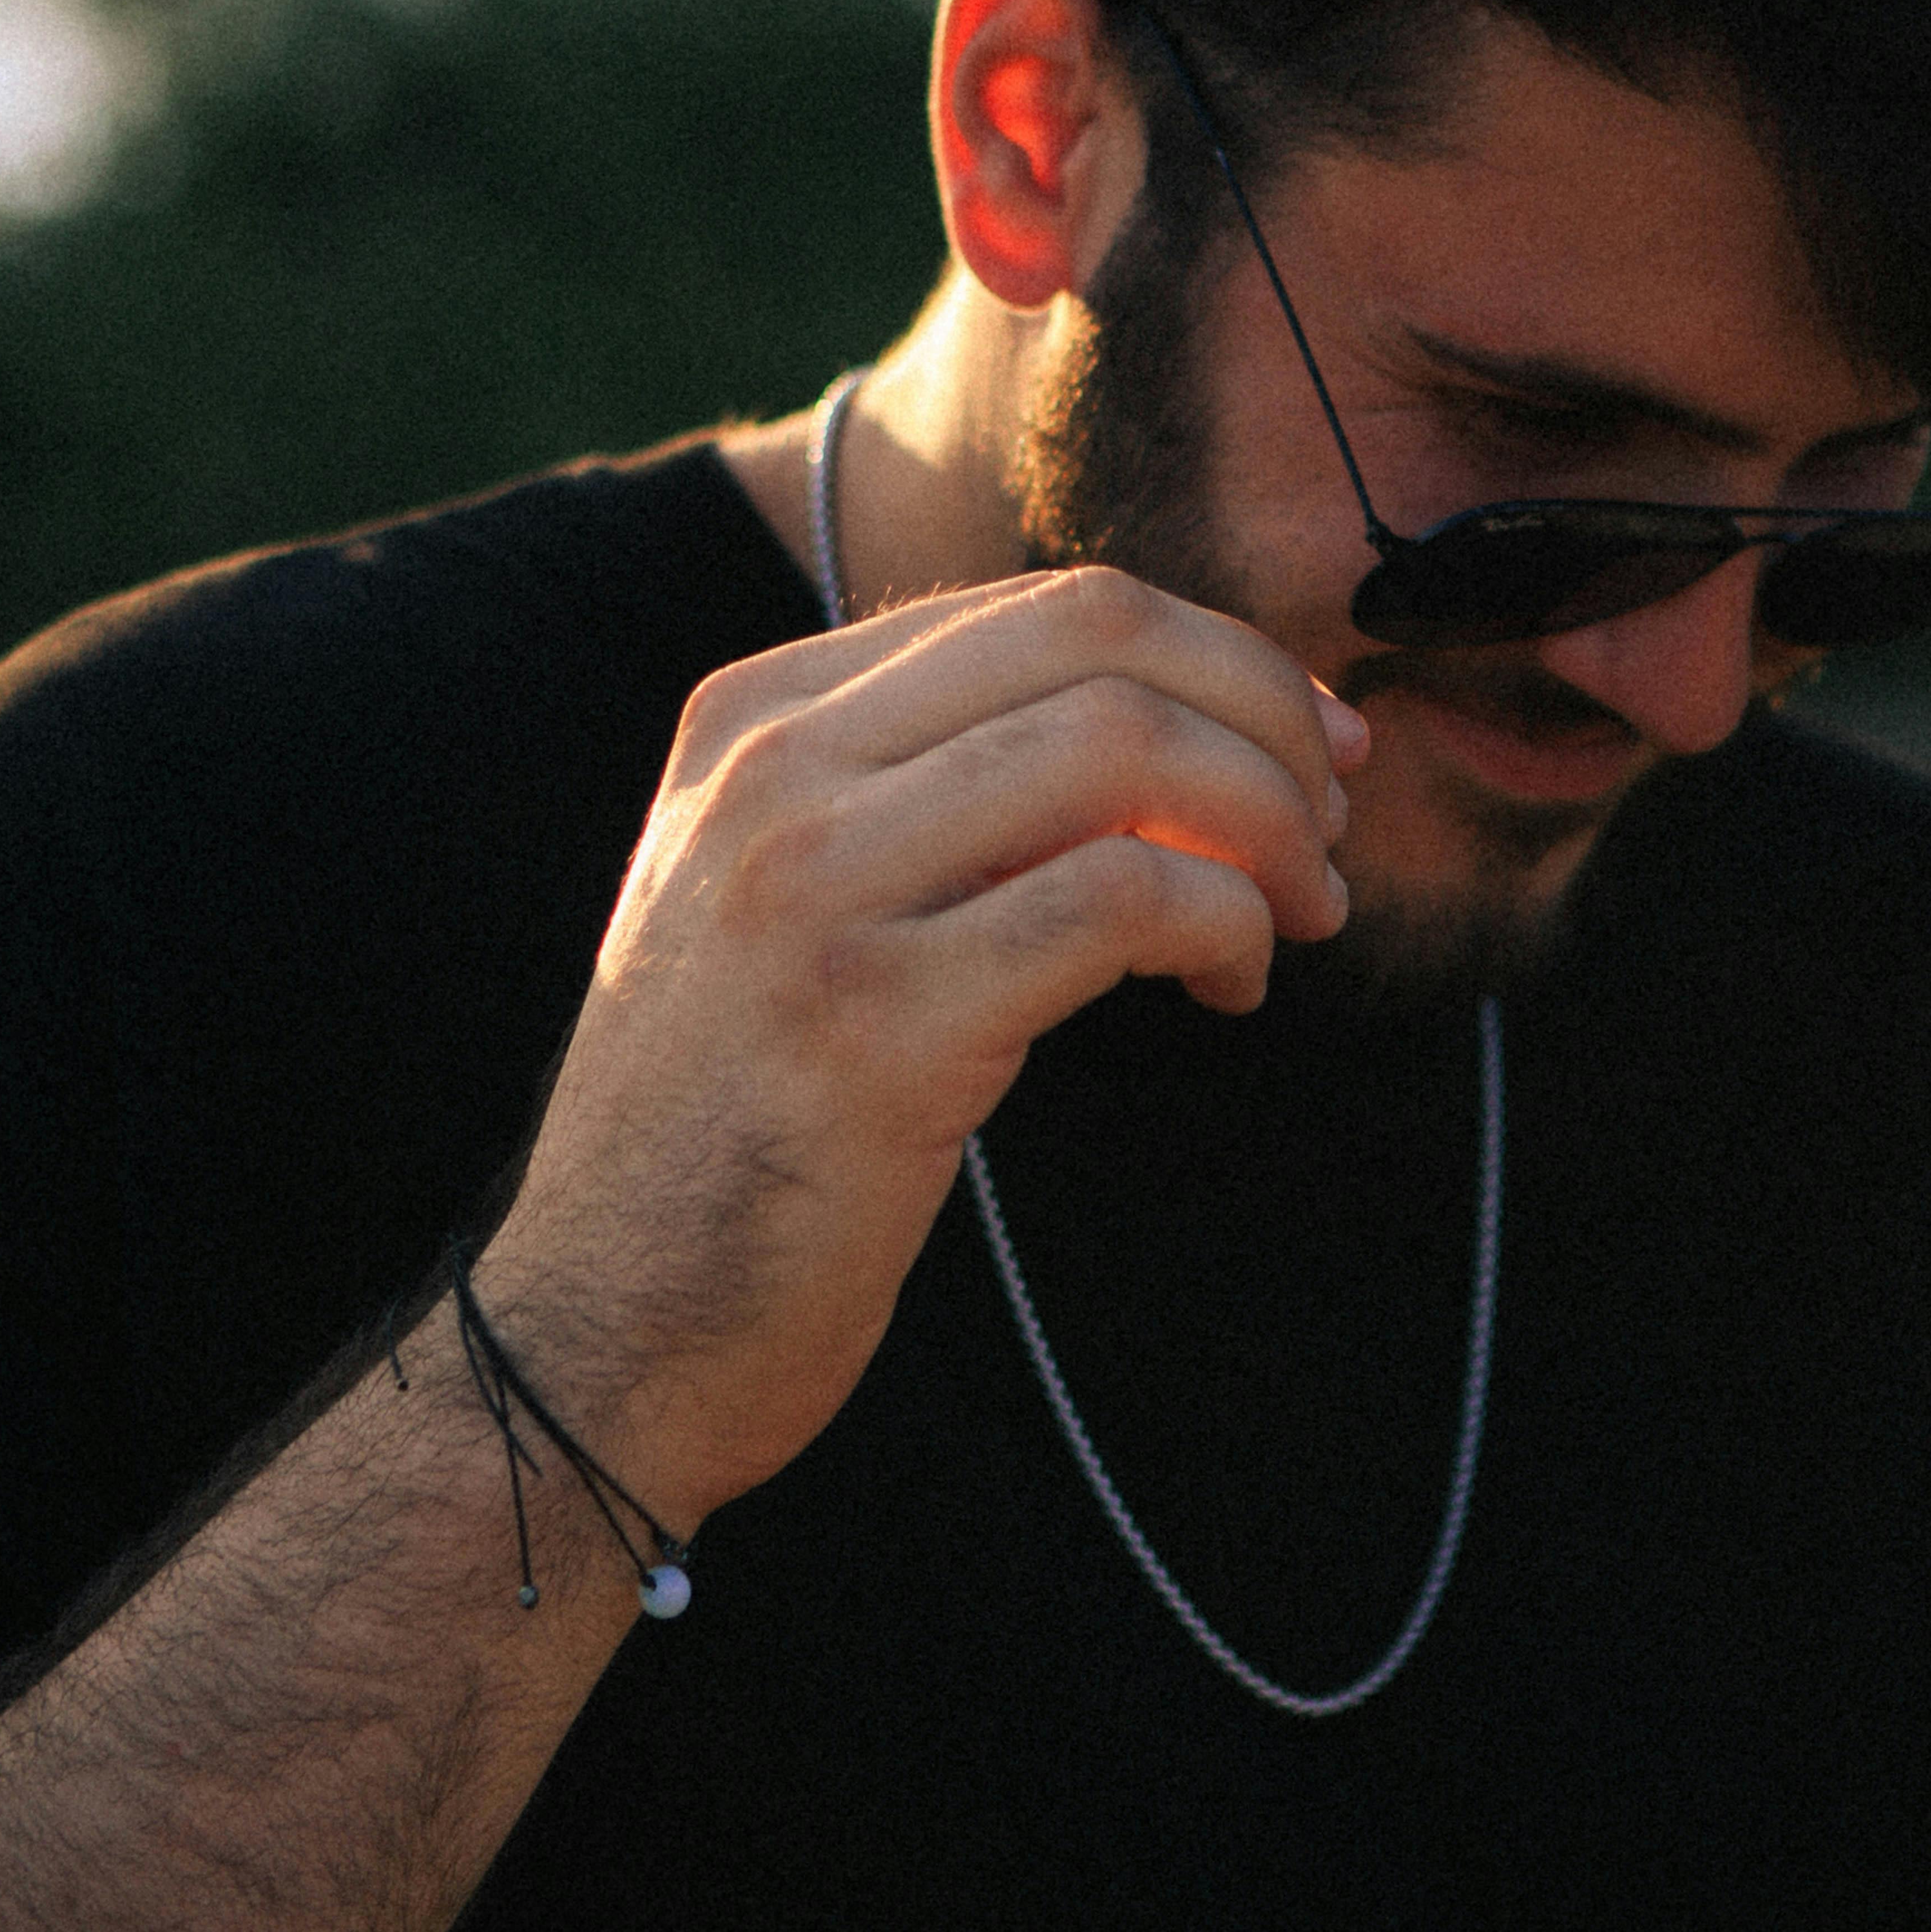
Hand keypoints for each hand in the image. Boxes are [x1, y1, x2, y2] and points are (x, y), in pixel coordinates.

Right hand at [482, 565, 1363, 1532]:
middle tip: (1331, 814)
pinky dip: (1223, 928)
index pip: (1045, 605)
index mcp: (755, 716)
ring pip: (1123, 747)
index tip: (1305, 741)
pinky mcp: (874, 1025)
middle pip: (1098, 637)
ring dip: (1264, 821)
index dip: (1215, 657)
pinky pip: (1120, 902)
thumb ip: (930, 789)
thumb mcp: (789, 898)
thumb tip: (1178, 728)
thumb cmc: (738, 1119)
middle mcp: (770, 771)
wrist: (598, 1326)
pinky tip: (1231, 989)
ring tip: (1298, 910)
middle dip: (1263, 708)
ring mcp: (811, 889)